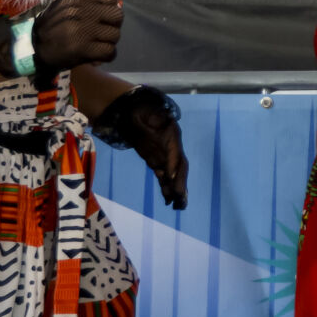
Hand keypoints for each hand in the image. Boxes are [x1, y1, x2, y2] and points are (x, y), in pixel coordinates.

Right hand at [33, 0, 123, 71]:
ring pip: (115, 35)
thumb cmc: (55, 24)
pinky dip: (106, 56)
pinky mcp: (82, 49)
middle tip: (101, 31)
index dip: (109, 8)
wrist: (32, 48)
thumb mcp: (72, 5)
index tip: (99, 16)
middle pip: (117, 16)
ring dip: (108, 42)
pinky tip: (96, 55)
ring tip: (96, 43)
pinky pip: (110, 52)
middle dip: (113, 25)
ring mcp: (82, 30)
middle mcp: (80, 12)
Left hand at [94, 87, 187, 208]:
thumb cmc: (137, 111)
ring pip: (174, 175)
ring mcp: (166, 155)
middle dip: (180, 183)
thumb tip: (148, 118)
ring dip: (177, 190)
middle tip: (180, 198)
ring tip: (179, 205)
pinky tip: (168, 200)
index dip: (173, 165)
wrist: (136, 112)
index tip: (169, 177)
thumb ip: (143, 119)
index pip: (174, 152)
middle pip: (180, 167)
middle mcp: (172, 147)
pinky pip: (165, 177)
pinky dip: (167, 188)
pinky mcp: (158, 161)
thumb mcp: (140, 112)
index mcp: (171, 134)